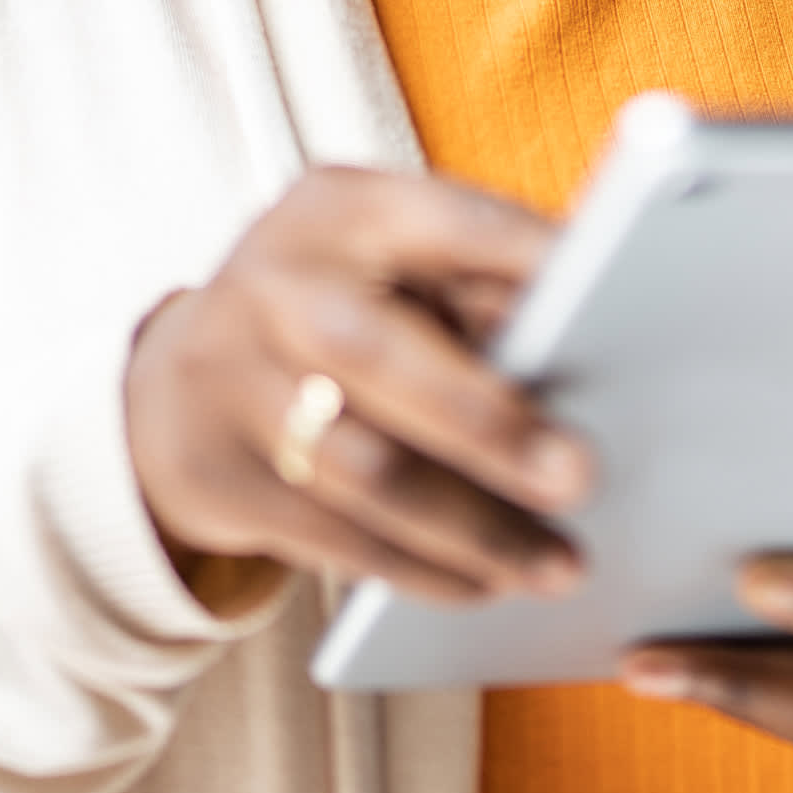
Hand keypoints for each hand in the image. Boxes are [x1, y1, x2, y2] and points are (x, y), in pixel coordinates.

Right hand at [128, 166, 593, 607]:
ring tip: (558, 564)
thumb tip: (604, 348)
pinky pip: (334, 537)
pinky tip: (486, 584)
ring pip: (362, 470)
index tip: (620, 310)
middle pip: (379, 356)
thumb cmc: (336, 313)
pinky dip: (421, 569)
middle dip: (488, 423)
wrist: (171, 386)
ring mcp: (233, 381)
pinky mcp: (217, 476)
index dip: (531, 264)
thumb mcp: (389, 262)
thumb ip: (479, 287)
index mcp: (342, 208)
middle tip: (582, 477)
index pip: (448, 223)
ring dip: (472, 527)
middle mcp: (277, 284)